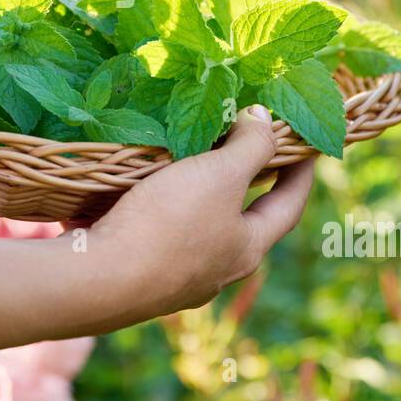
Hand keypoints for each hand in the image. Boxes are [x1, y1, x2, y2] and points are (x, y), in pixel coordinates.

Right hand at [86, 105, 316, 315]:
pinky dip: (147, 201)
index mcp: (245, 250)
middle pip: (238, 217)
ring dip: (189, 190)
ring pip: (190, 223)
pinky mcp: (131, 268)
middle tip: (239, 140)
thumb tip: (267, 121)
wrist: (93, 280)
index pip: (288, 205)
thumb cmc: (168, 225)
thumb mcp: (219, 175)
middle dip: (240, 179)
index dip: (301, 172)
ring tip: (182, 152)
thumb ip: (250, 146)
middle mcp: (214, 269)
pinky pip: (148, 227)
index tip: (307, 144)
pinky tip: (132, 180)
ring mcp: (171, 274)